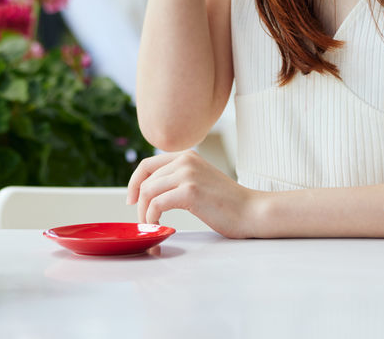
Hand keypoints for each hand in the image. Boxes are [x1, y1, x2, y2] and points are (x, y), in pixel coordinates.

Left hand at [126, 150, 261, 238]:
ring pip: (148, 192)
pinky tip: (158, 227)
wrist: (252, 211)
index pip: (147, 165)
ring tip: (151, 226)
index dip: (134, 183)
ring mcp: (187, 175)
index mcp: (186, 156)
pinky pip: (157, 204)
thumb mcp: (200, 181)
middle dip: (139, 204)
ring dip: (144, 213)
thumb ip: (179, 179)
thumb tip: (150, 191)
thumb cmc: (228, 203)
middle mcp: (185, 161)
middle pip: (145, 181)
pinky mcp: (190, 192)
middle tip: (143, 221)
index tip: (131, 200)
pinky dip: (152, 218)